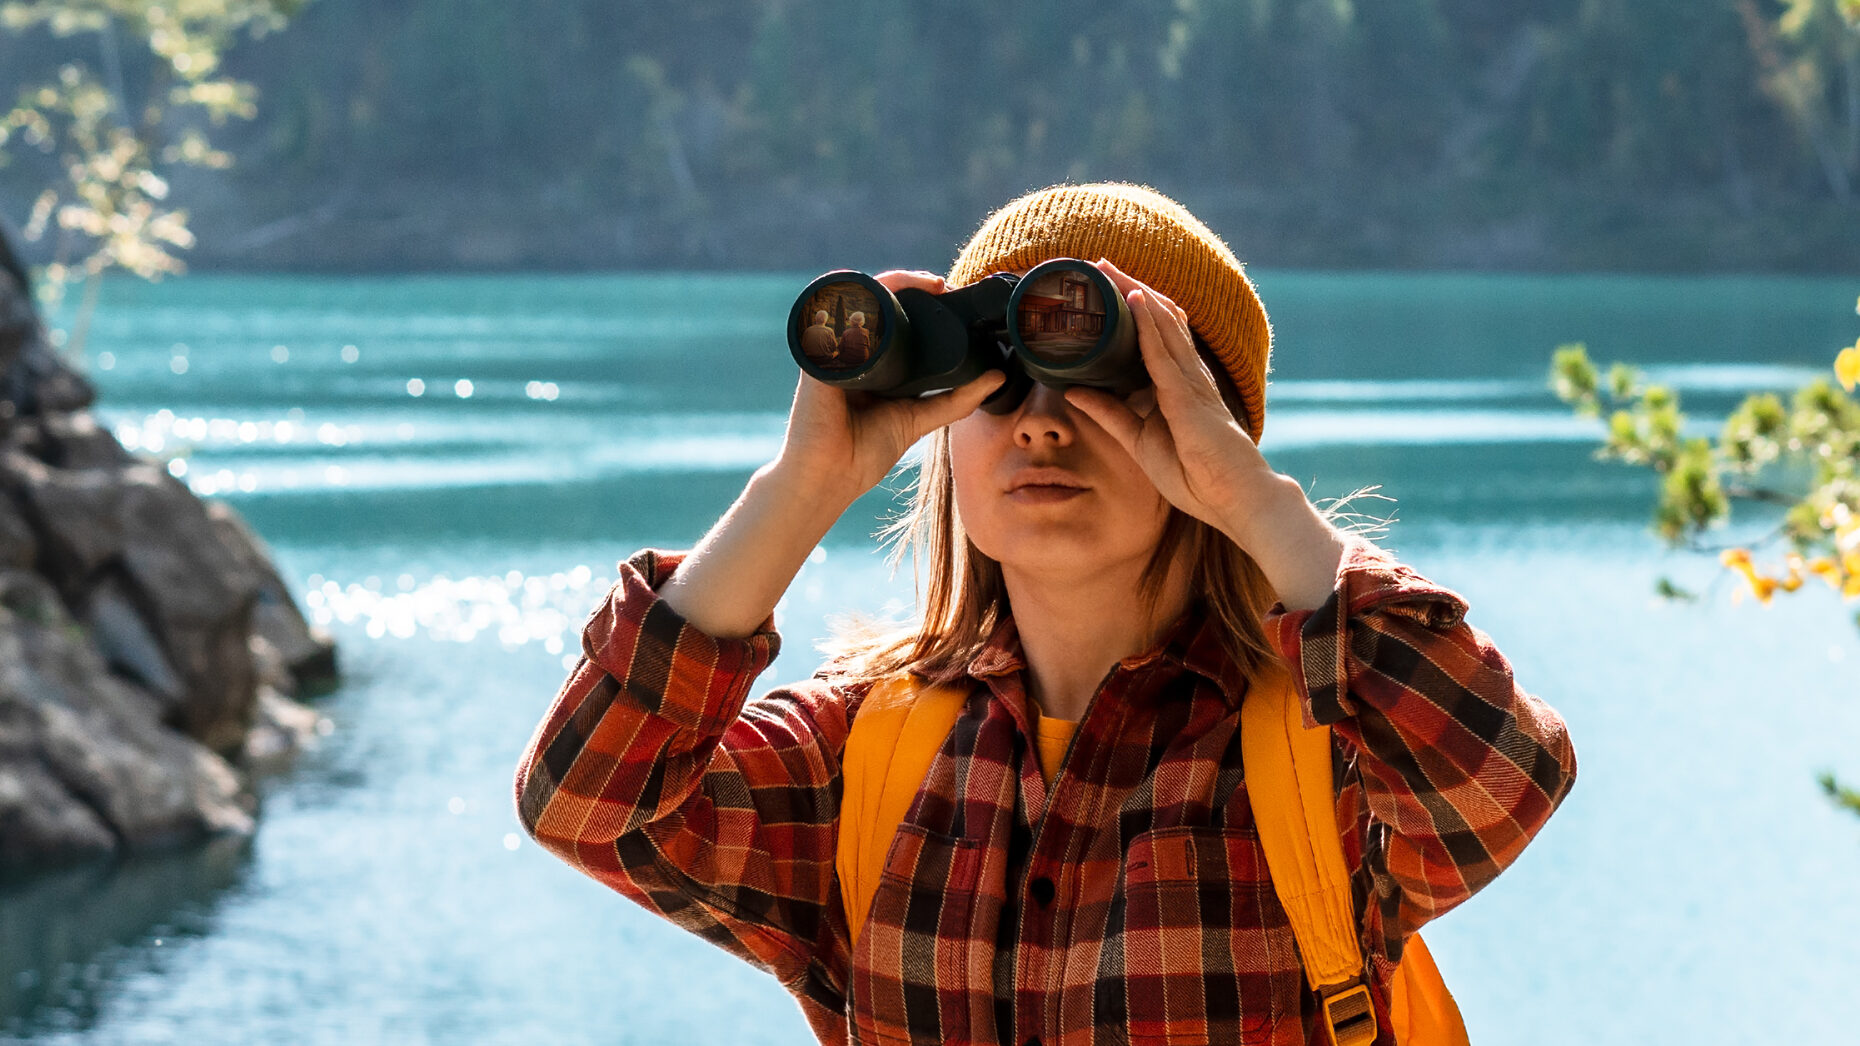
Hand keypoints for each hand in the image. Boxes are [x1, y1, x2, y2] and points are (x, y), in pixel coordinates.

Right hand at [776, 270, 1004, 502]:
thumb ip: (956, 400)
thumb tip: (998, 377)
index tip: (950, 293)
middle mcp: (849, 350)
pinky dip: (860, 297)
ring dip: (893, 282)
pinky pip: (834, 314)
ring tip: (927, 285)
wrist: (827, 477)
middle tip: (944, 286)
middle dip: (912, 285)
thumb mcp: (918, 419)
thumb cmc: (861, 454)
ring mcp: (832, 350)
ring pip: (860, 299)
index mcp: (872, 360)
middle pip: (879, 301)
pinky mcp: (817, 355)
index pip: (895, 316)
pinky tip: (885, 292)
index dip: (921, 301)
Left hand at [1061, 259, 1280, 545]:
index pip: (1153, 333)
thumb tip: (1075, 391)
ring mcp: (1190, 381)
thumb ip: (1110, 414)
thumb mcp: (1139, 440)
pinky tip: (1134, 301)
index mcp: (1177, 384)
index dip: (1129, 307)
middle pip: (1158, 318)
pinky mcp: (1189, 396)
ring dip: (1135, 293)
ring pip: (1162, 324)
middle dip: (1128, 287)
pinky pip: (1165, 352)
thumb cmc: (1196, 475)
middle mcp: (1186, 374)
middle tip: (1098, 263)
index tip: (1099, 288)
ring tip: (1108, 269)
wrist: (1235, 500)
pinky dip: (1149, 324)